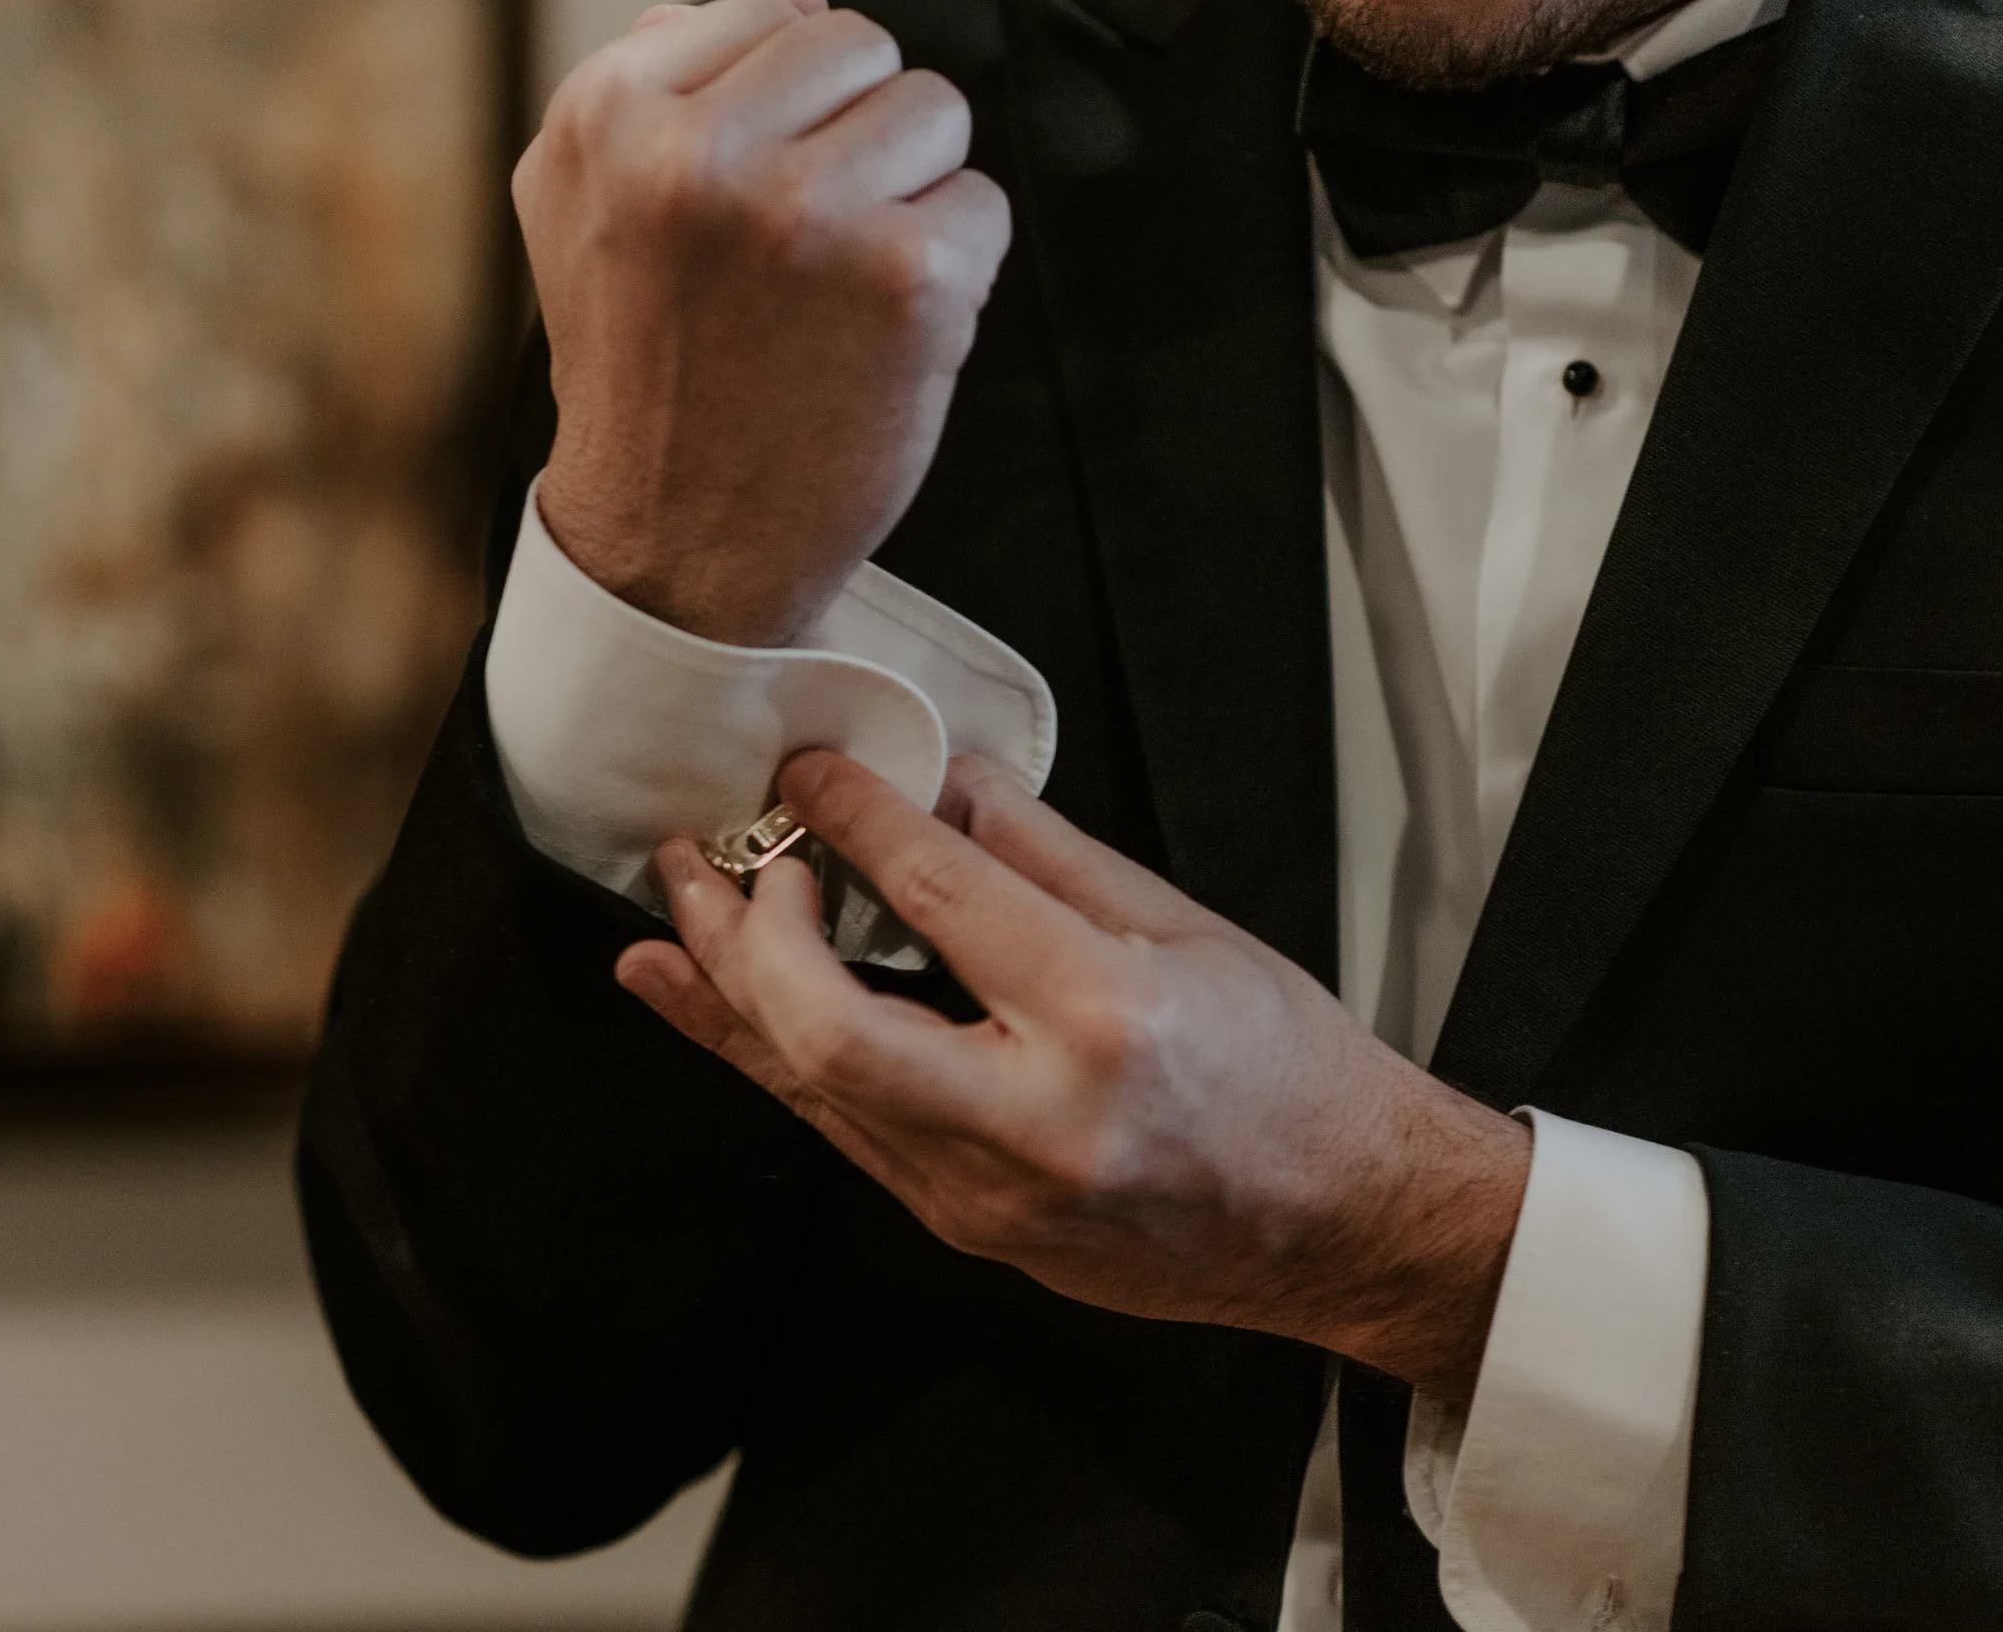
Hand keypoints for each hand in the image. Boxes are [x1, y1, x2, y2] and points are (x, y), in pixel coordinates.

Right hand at [513, 0, 1010, 646]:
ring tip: (847, 286)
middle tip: (813, 247)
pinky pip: (983, 207)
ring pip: (936, 112)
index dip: (793, 111)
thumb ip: (652, 84)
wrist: (675, 549)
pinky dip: (955, 272)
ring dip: (913, 194)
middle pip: (864, 48)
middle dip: (859, 137)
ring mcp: (812, 214)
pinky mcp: (907, 281)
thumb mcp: (579, 211)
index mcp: (614, 115)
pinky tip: (884, 335)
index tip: (761, 197)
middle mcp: (707, 154)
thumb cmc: (642, 381)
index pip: (777, 18)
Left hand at [615, 751, 1532, 1400]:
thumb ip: (1048, 854)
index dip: (856, 819)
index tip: (811, 773)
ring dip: (727, 1001)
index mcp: (1105, 1020)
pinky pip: (847, 1134)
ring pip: (814, 1091)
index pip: (940, 897)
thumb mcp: (1189, 930)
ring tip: (662, 929)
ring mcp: (992, 1196)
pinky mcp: (971, 1229)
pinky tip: (721, 1017)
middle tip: (708, 856)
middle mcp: (1037, 1121)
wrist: (1340, 1224)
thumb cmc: (1287, 1073)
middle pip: (830, 1026)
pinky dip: (777, 1064)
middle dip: (745, 931)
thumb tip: (944, 783)